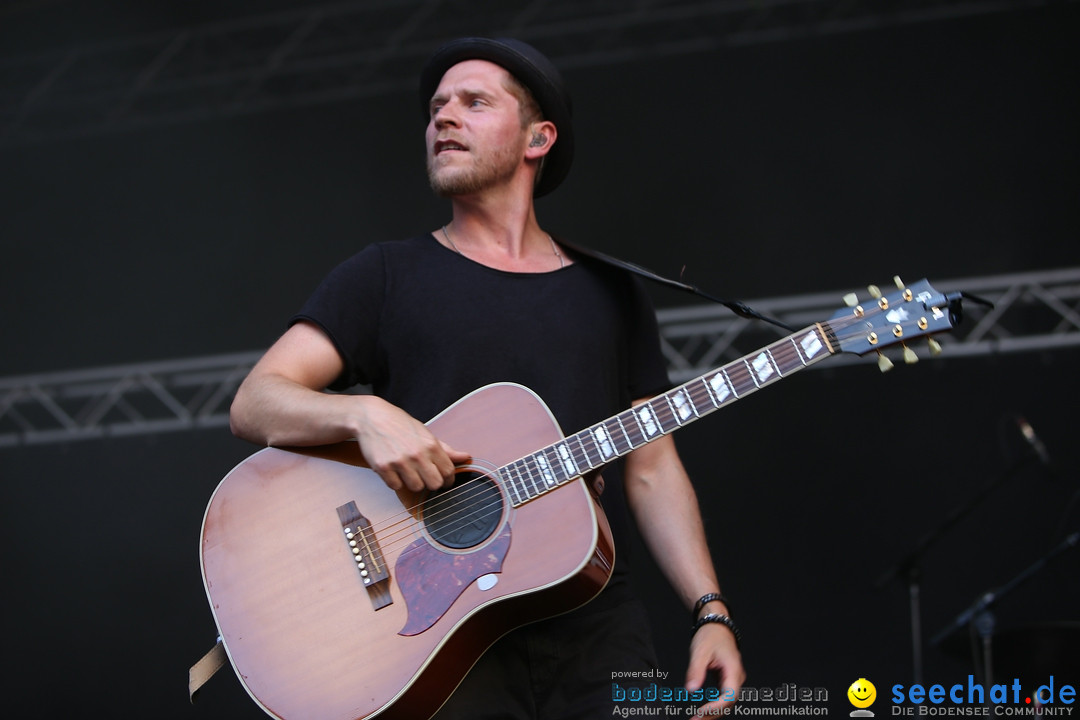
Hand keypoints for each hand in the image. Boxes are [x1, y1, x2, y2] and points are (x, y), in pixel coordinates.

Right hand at [354, 397, 471, 491]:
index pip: (448, 472)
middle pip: (434, 484)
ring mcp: (399, 462)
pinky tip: (393, 470)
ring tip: (407, 471)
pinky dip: (395, 481)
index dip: (448, 479)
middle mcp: (417, 454)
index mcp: (431, 445)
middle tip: (425, 477)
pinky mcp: (383, 467)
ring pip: (415, 487)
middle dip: (431, 483)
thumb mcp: (425, 433)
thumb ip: (446, 449)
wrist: (371, 417)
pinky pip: (395, 486)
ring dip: (412, 482)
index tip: (443, 479)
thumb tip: (466, 457)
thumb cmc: (401, 425)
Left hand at [686, 622, 743, 714]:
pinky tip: (702, 712)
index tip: (701, 712)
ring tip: (697, 719)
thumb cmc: (710, 635)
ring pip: (726, 702)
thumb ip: (695, 671)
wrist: (717, 625)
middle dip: (713, 714)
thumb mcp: (700, 652)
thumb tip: (690, 690)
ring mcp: (733, 679)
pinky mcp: (727, 680)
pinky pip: (723, 697)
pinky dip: (713, 706)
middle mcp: (737, 677)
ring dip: (713, 712)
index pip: (730, 695)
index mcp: (733, 669)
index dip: (716, 706)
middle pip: (729, 703)